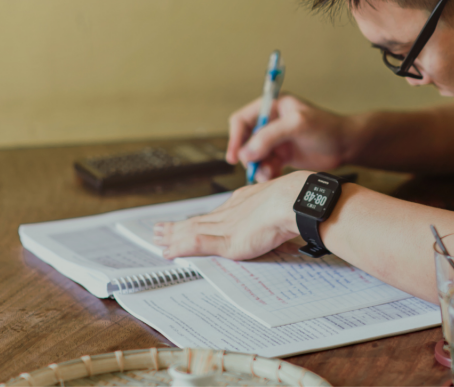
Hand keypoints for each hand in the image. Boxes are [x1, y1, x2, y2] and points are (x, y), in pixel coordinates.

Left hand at [153, 171, 309, 259]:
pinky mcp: (226, 240)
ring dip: (173, 236)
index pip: (216, 213)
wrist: (294, 202)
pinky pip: (195, 243)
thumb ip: (275, 217)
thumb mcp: (282, 209)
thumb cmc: (296, 204)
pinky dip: (180, 248)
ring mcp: (226, 225)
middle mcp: (230, 211)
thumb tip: (284, 228)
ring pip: (191, 230)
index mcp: (244, 202)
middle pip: (199, 220)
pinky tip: (168, 252)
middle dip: (179, 226)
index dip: (200, 218)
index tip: (189, 222)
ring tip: (157, 238)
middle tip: (160, 229)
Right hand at [226, 94, 351, 181]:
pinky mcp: (283, 156)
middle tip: (255, 168)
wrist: (346, 145)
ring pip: (255, 156)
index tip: (234, 156)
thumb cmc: (326, 128)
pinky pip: (266, 166)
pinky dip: (266, 173)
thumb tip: (246, 152)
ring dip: (258, 167)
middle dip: (248, 156)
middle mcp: (271, 122)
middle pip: (246, 141)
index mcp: (272, 107)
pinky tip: (273, 177)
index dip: (235, 137)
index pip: (242, 120)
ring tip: (268, 175)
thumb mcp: (297, 125)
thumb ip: (270, 136)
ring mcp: (276, 140)